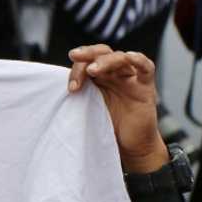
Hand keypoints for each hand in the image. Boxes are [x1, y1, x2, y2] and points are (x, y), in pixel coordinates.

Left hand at [68, 45, 167, 173]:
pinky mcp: (146, 87)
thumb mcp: (89, 111)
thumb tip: (54, 90)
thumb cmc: (109, 129)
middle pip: (101, 54)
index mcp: (99, 78)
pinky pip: (146, 68)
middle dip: (87, 55)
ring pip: (120, 58)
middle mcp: (115, 74)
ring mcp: (130, 79)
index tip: (70, 87)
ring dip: (105, 61)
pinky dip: (138, 60)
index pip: (87, 62)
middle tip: (74, 58)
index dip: (77, 70)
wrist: (131, 148)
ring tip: (92, 69)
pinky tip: (129, 56)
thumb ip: (79, 97)